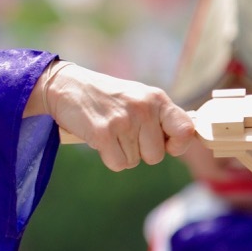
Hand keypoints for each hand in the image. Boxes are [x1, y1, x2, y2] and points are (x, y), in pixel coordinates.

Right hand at [43, 62, 194, 170]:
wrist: (65, 86)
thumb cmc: (104, 96)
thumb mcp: (137, 97)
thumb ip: (159, 116)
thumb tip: (183, 141)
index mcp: (156, 98)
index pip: (185, 130)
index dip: (177, 145)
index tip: (165, 145)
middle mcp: (143, 108)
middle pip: (156, 156)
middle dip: (139, 151)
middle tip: (123, 133)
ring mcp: (123, 121)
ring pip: (134, 161)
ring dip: (121, 152)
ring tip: (109, 131)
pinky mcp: (104, 133)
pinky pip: (118, 164)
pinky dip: (108, 157)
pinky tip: (99, 138)